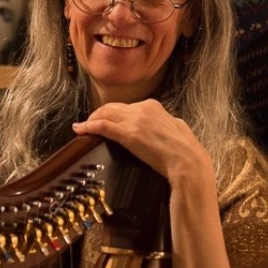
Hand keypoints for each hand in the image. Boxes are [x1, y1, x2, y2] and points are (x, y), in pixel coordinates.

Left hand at [71, 98, 204, 182]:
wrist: (187, 161)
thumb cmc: (185, 150)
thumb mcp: (176, 128)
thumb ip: (166, 124)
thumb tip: (165, 125)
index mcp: (153, 106)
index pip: (126, 106)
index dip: (114, 113)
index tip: (107, 119)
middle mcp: (142, 109)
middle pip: (113, 107)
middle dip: (99, 114)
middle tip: (89, 123)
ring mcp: (134, 120)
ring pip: (105, 114)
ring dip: (91, 119)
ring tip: (83, 127)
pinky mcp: (128, 134)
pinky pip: (102, 126)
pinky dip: (89, 126)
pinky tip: (80, 130)